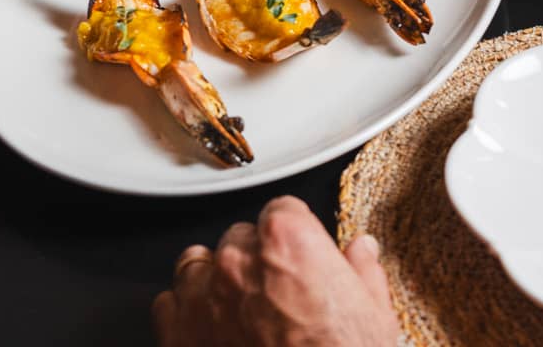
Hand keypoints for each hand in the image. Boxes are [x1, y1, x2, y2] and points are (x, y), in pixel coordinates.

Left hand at [152, 195, 398, 346]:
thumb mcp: (374, 318)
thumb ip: (363, 273)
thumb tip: (362, 252)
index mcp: (287, 241)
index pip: (283, 210)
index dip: (297, 234)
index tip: (302, 254)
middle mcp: (239, 261)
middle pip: (241, 237)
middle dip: (257, 260)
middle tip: (278, 294)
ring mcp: (203, 298)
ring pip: (198, 265)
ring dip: (215, 280)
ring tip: (239, 309)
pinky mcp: (178, 336)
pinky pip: (169, 305)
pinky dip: (186, 314)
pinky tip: (210, 331)